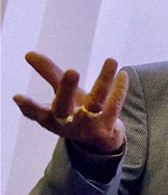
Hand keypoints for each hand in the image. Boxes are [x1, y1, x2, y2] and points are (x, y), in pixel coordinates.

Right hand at [13, 51, 127, 153]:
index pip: (36, 112)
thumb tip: (29, 54)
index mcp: (50, 118)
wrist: (99, 140)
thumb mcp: (61, 94)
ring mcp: (88, 127)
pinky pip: (114, 105)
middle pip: (63, 108)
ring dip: (104, 81)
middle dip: (67, 90)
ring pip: (95, 103)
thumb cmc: (75, 112)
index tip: (18, 96)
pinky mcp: (107, 128)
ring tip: (111, 60)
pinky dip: (119, 89)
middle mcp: (67, 124)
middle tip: (71, 71)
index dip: (28, 106)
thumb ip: (49, 74)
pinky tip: (122, 74)